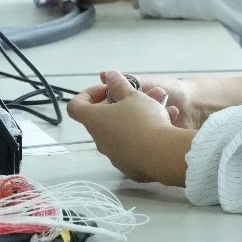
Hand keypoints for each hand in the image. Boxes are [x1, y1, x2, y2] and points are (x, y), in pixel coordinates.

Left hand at [67, 71, 194, 183]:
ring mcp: (113, 155)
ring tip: (163, 110)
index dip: (88, 94)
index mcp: (94, 120)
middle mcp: (99, 139)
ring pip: (122, 132)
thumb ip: (119, 85)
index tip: (108, 90)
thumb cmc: (143, 120)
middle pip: (103, 119)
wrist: (162, 155)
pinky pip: (133, 147)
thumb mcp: (133, 96)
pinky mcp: (129, 167)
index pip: (76, 106)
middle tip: (141, 98)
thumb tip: (108, 75)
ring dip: (137, 119)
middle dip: (121, 105)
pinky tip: (164, 129)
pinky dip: (144, 137)